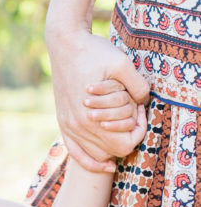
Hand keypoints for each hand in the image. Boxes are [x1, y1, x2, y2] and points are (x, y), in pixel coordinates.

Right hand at [49, 31, 149, 171]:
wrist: (65, 44)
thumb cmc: (93, 52)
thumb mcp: (123, 64)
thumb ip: (138, 87)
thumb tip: (144, 103)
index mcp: (92, 116)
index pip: (123, 145)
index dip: (138, 132)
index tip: (140, 112)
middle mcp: (78, 126)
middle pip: (111, 152)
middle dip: (126, 138)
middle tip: (132, 115)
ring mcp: (68, 125)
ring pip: (95, 154)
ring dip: (110, 146)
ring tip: (119, 125)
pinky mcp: (62, 121)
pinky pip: (75, 151)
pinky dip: (89, 160)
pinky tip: (104, 163)